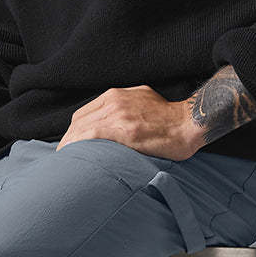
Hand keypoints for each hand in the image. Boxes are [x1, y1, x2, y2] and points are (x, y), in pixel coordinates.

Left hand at [55, 85, 201, 159]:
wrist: (190, 122)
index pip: (85, 113)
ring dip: (70, 145)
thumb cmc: (170, 119)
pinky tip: (75, 158)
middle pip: (79, 121)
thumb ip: (125, 108)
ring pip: (82, 129)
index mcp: (117, 94)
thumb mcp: (144, 101)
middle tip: (64, 157)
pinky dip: (79, 146)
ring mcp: (119, 114)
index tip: (71, 144)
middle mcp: (114, 100)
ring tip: (66, 162)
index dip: (74, 130)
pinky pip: (92, 136)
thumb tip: (113, 126)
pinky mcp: (125, 130)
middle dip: (68, 139)